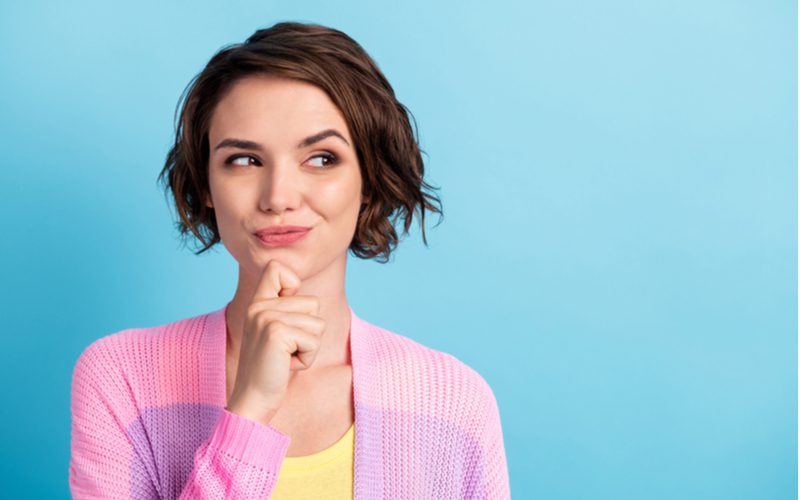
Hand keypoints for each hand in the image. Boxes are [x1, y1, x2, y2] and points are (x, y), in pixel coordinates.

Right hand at [225, 259, 325, 425]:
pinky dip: (307, 358)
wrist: (252, 400)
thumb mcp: (275, 331)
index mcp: (257, 302)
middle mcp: (258, 306)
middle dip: (309, 332)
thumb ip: (284, 308)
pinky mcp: (277, 333)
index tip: (286, 317)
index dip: (293, 286)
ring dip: (309, 346)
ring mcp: (266, 317)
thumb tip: (301, 287)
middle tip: (285, 349)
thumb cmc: (270, 368)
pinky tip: (286, 365)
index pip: (277, 268)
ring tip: (285, 357)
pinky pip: (314, 341)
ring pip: (318, 323)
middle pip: (313, 303)